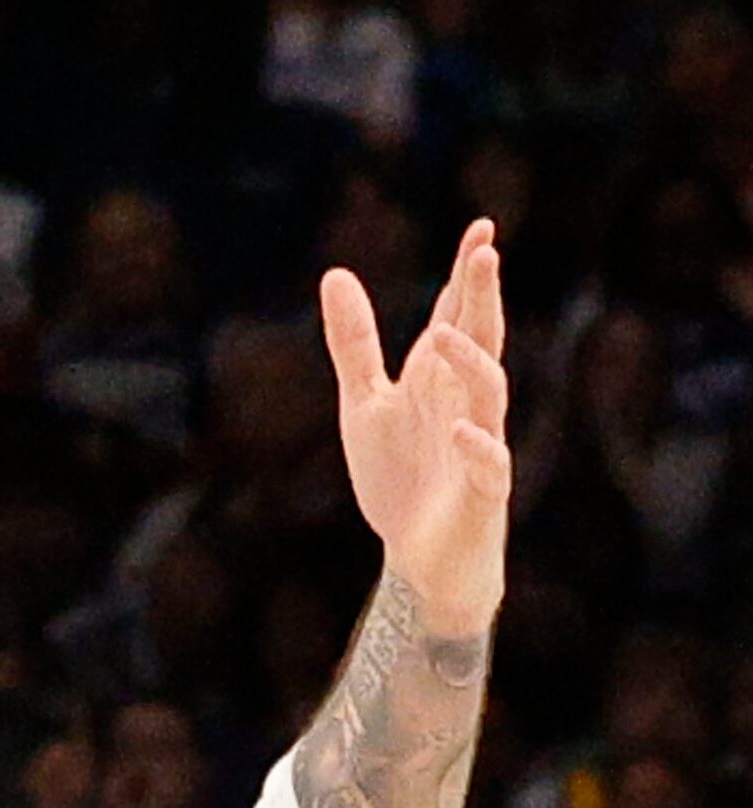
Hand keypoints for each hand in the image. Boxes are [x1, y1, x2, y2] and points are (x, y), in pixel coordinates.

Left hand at [321, 219, 511, 626]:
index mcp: (440, 380)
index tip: (480, 228)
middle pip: (481, 341)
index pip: (459, 316)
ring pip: (490, 396)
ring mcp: (477, 446)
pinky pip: (489, 467)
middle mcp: (465, 404)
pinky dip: (475, 447)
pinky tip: (457, 430)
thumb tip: (335, 273)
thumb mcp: (365, 402)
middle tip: (484, 251)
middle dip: (482, 299)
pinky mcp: (480, 494)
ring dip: (472, 364)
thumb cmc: (400, 477)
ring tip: (447, 334)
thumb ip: (356, 342)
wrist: (417, 560)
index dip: (468, 275)